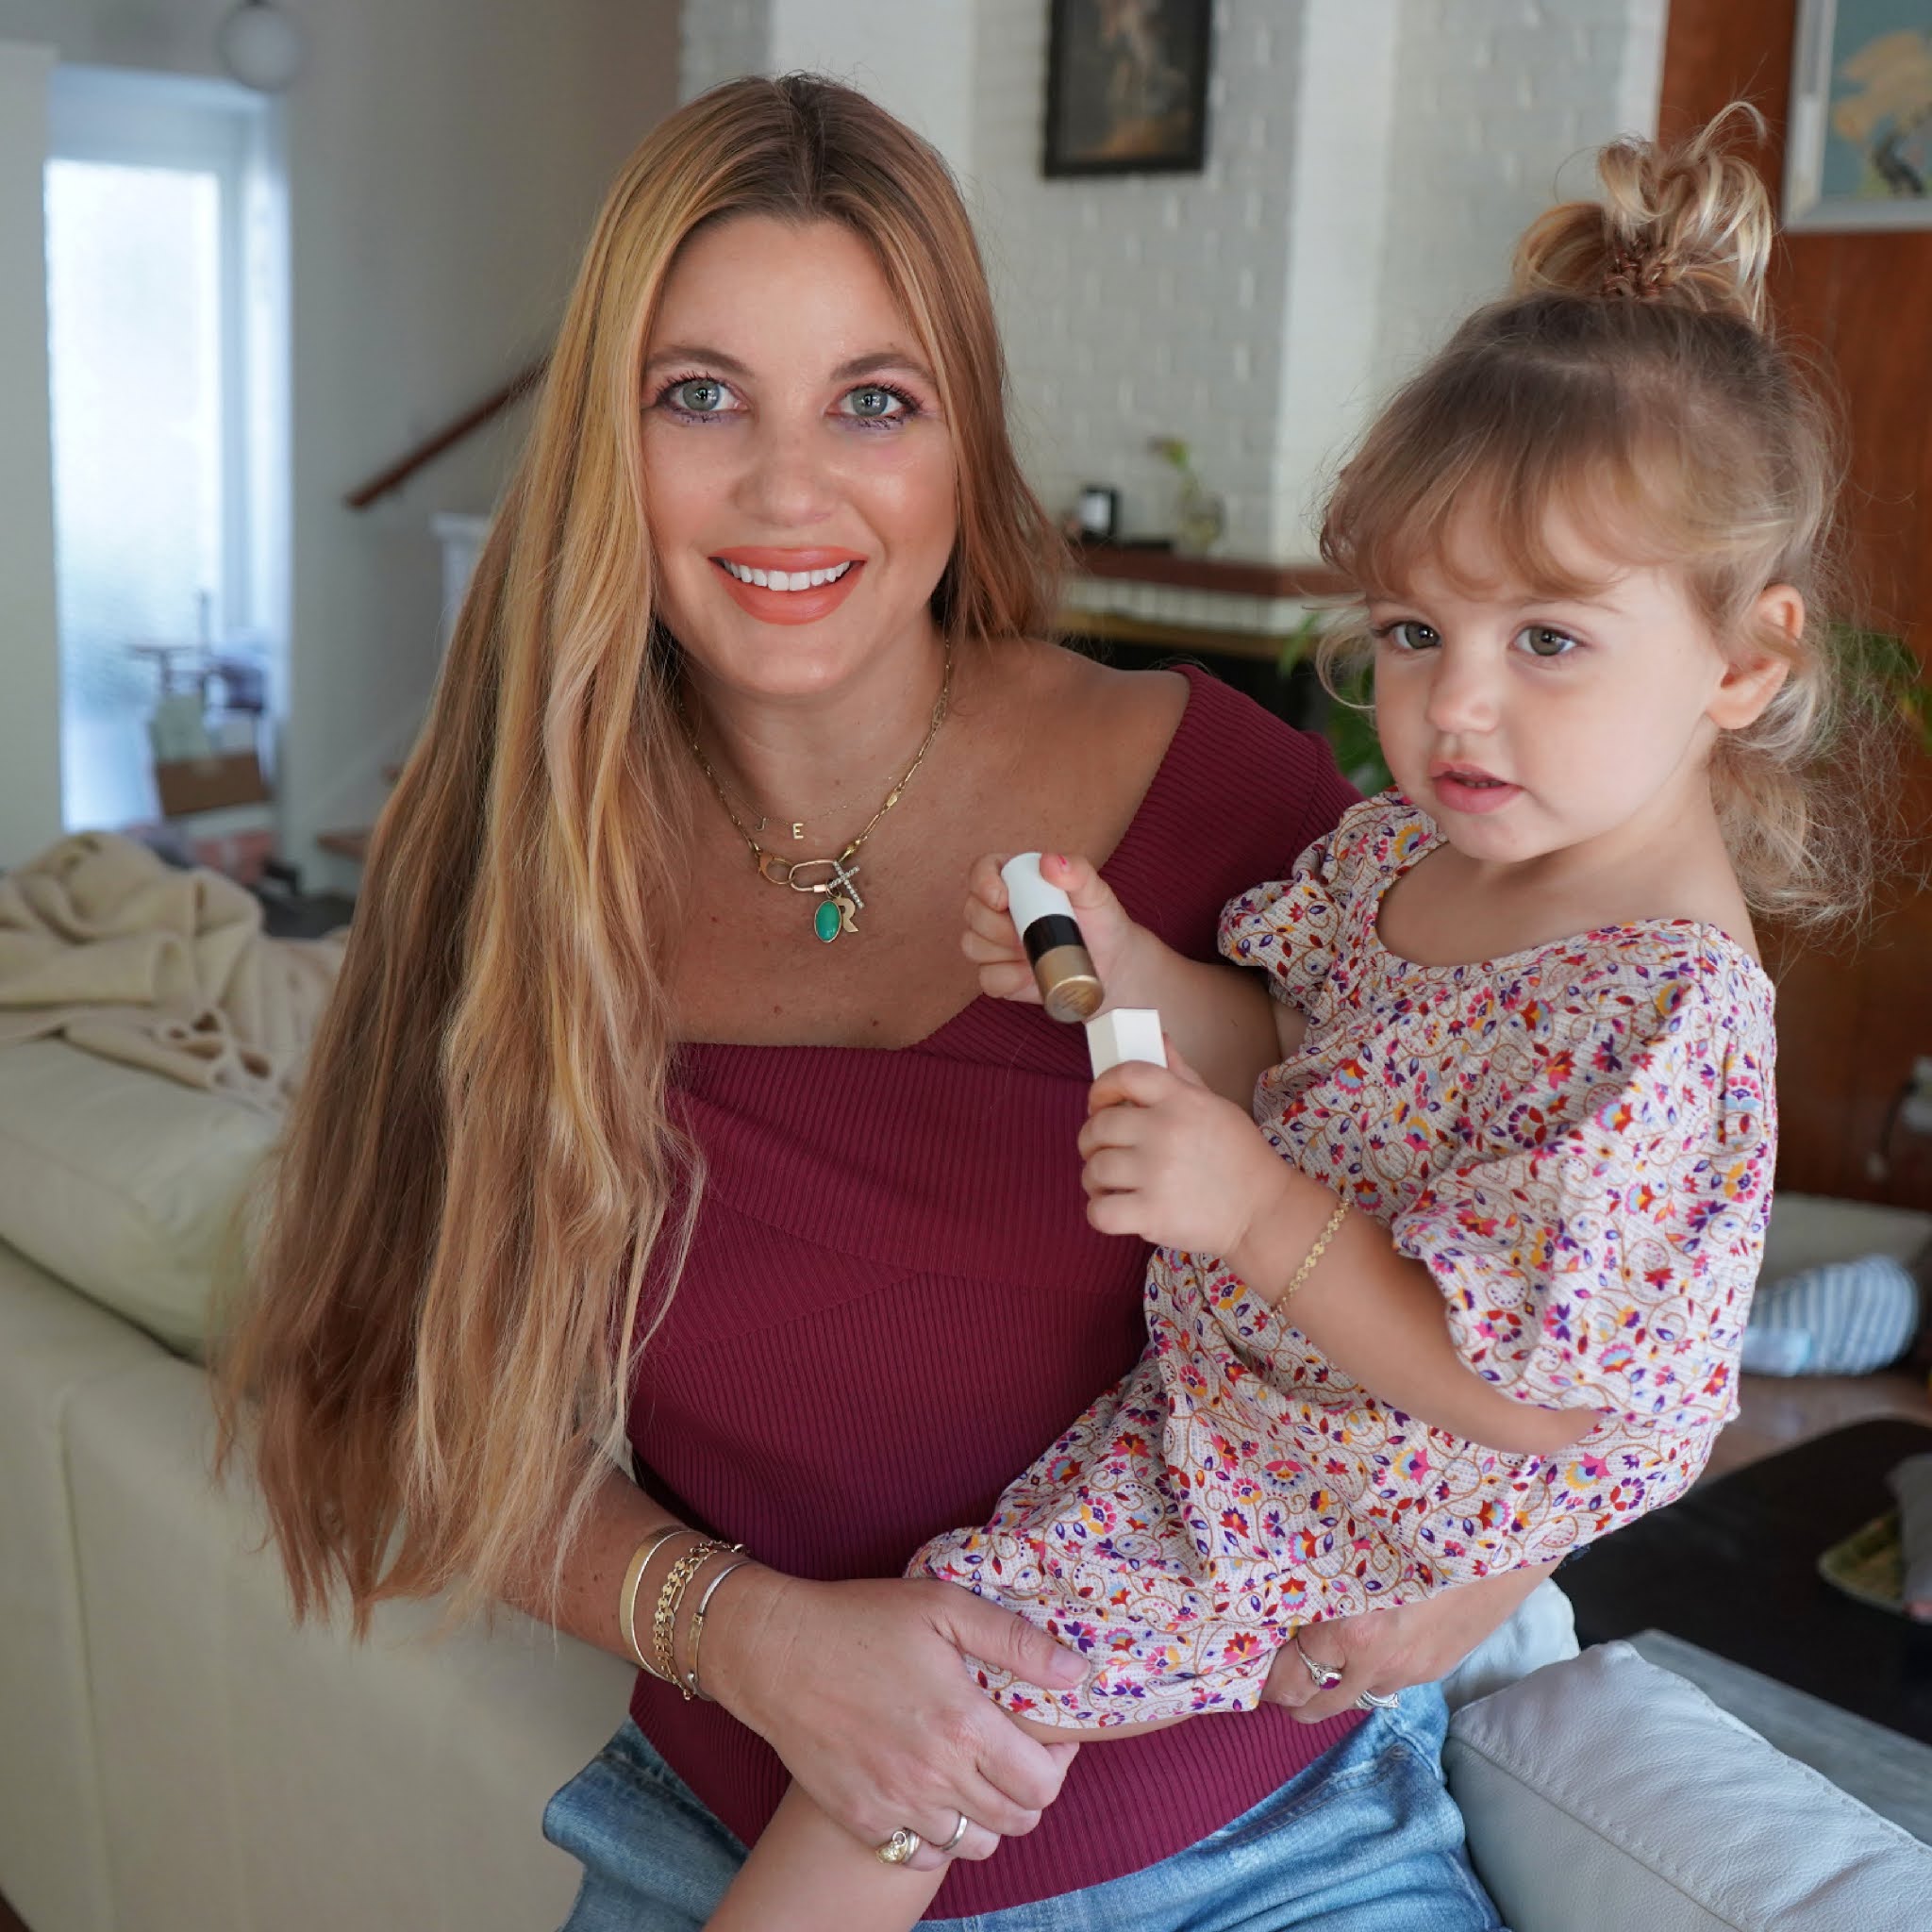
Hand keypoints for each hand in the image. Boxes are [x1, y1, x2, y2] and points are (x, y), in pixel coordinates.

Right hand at [701, 1569, 1083, 1871]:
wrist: (776, 1652)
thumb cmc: (862, 1621)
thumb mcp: (944, 1607)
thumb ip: (1016, 1642)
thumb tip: (1077, 1673)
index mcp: (963, 1725)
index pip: (1042, 1784)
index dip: (1056, 1763)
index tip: (1046, 1737)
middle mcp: (934, 1776)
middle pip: (1016, 1820)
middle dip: (1027, 1791)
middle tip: (1013, 1754)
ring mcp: (896, 1805)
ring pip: (972, 1844)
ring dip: (985, 1815)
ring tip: (974, 1773)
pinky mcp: (862, 1819)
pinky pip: (920, 1853)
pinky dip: (936, 1834)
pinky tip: (930, 1792)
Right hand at [962, 852, 1144, 1006]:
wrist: (1111, 965)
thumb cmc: (1100, 922)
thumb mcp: (1095, 892)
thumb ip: (1078, 871)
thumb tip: (1050, 862)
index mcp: (1016, 880)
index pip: (982, 871)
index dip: (983, 883)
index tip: (1002, 898)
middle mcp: (998, 910)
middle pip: (972, 911)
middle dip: (995, 925)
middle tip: (1027, 932)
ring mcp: (995, 944)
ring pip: (972, 945)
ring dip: (999, 951)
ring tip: (1031, 952)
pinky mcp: (1000, 974)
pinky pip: (986, 978)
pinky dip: (1005, 978)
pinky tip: (1027, 974)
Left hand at [1077, 1046, 1285, 1252]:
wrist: (1264, 1210)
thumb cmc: (1238, 1155)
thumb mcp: (1215, 1105)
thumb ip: (1180, 1074)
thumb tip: (1158, 1039)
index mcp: (1182, 1100)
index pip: (1126, 1074)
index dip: (1102, 1087)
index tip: (1098, 1103)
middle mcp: (1166, 1132)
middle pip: (1100, 1125)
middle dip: (1091, 1139)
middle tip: (1101, 1150)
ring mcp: (1158, 1174)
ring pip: (1094, 1168)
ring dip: (1094, 1177)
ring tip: (1109, 1182)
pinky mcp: (1153, 1215)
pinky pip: (1099, 1211)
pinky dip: (1099, 1211)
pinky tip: (1113, 1206)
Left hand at [1260, 1563, 1559, 1722]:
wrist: (1503, 1541)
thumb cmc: (1421, 1527)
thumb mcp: (1353, 1543)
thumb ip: (1315, 1576)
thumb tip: (1275, 1595)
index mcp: (1352, 1630)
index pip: (1290, 1675)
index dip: (1264, 1676)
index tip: (1248, 1666)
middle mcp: (1379, 1661)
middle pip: (1315, 1701)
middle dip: (1288, 1694)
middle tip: (1268, 1681)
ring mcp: (1410, 1670)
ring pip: (1352, 1697)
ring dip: (1327, 1686)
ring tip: (1306, 1670)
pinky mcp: (1434, 1669)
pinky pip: (1385, 1684)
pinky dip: (1363, 1676)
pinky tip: (1357, 1654)